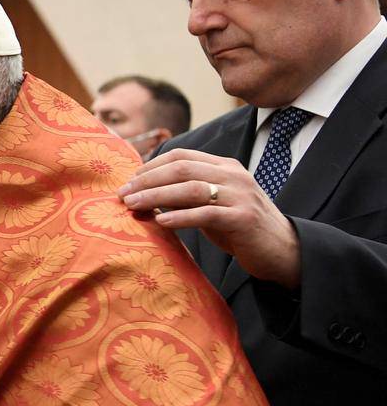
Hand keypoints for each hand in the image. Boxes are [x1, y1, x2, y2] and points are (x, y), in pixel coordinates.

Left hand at [119, 148, 299, 288]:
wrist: (282, 250)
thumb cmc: (239, 228)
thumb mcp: (211, 206)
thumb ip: (186, 197)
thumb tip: (145, 195)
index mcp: (224, 167)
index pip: (181, 156)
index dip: (151, 166)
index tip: (128, 181)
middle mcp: (233, 176)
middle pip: (182, 168)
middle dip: (147, 180)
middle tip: (122, 194)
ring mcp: (240, 196)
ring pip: (190, 188)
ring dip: (156, 196)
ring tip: (132, 205)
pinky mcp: (243, 219)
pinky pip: (205, 214)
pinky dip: (180, 217)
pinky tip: (160, 222)